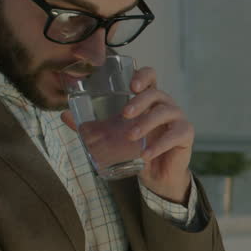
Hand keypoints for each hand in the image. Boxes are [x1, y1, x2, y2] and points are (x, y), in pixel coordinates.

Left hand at [62, 66, 193, 203]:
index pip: (150, 76)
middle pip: (156, 93)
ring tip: (131, 136)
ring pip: (165, 112)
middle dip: (140, 101)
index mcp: (148, 99)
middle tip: (124, 115)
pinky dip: (159, 144)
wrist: (156, 175)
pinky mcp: (186, 134)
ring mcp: (178, 118)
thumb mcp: (111, 136)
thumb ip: (90, 126)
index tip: (130, 85)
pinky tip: (146, 154)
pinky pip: (175, 135)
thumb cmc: (136, 148)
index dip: (142, 75)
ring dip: (146, 123)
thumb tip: (64, 115)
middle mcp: (165, 104)